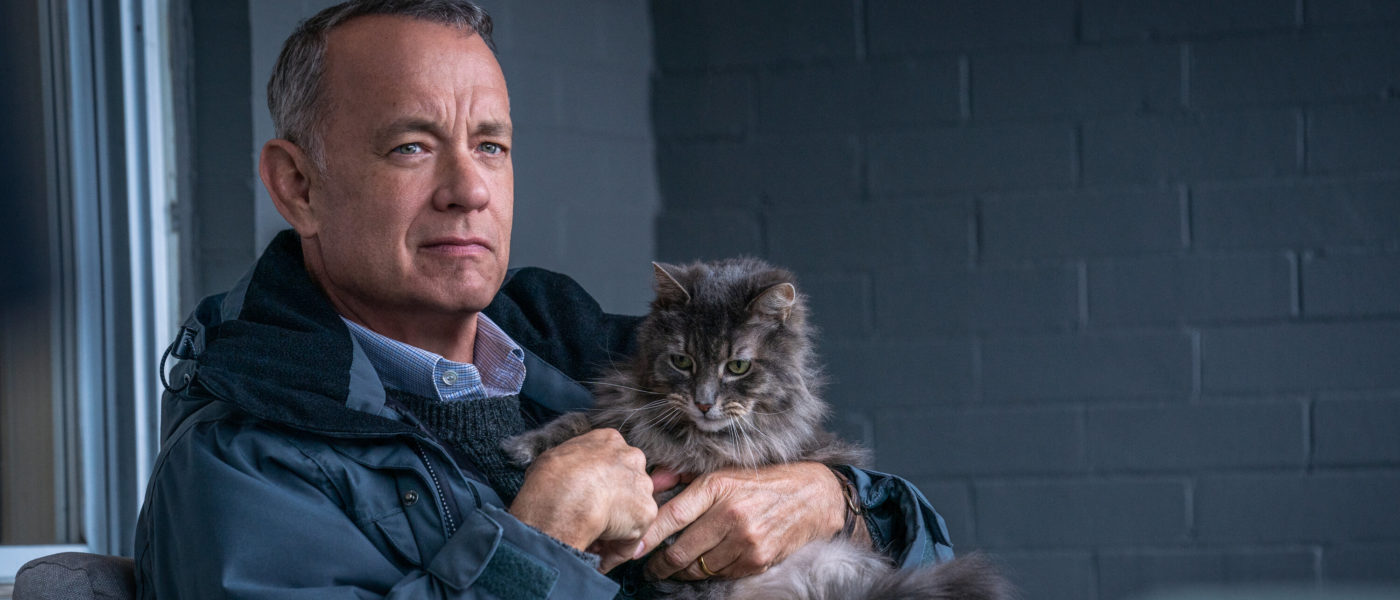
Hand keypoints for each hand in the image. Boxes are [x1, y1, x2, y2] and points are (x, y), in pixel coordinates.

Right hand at [509, 429, 655, 553]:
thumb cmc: (550, 479)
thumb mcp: (554, 456)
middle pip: (627, 482)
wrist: (563, 500)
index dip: (598, 481)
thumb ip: (571, 461)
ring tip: (592, 538)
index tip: (586, 496)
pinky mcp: (646, 512)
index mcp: (609, 440)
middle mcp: (632, 457)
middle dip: (613, 501)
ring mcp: (642, 484)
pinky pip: (632, 536)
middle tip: (591, 518)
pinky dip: (618, 547)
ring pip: (632, 509)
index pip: (611, 460)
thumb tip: (564, 472)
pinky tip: (599, 553)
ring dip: (616, 525)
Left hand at [636, 462, 846, 580]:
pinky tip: (710, 563)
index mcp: (717, 486)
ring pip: (699, 568)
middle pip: (681, 551)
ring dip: (684, 571)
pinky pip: (722, 574)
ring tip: (677, 566)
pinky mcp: (758, 559)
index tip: (631, 549)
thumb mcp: (724, 470)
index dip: (647, 537)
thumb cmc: (763, 480)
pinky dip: (711, 572)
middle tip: (651, 566)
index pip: (672, 516)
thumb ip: (684, 476)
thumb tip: (652, 480)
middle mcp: (730, 514)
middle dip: (661, 564)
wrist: (814, 495)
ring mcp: (746, 540)